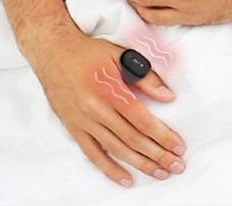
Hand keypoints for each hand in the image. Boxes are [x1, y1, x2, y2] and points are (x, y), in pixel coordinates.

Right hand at [24, 31, 188, 188]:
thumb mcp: (119, 55)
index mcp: (110, 90)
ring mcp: (83, 121)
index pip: (141, 120)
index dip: (162, 135)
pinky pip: (93, 154)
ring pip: (116, 149)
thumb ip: (145, 77)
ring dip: (140, 164)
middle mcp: (96, 109)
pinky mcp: (73, 128)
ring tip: (160, 173)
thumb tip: (168, 96)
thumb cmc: (88, 53)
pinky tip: (126, 179)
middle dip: (158, 154)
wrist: (52, 52)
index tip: (178, 146)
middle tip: (177, 166)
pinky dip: (110, 169)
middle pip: (132, 138)